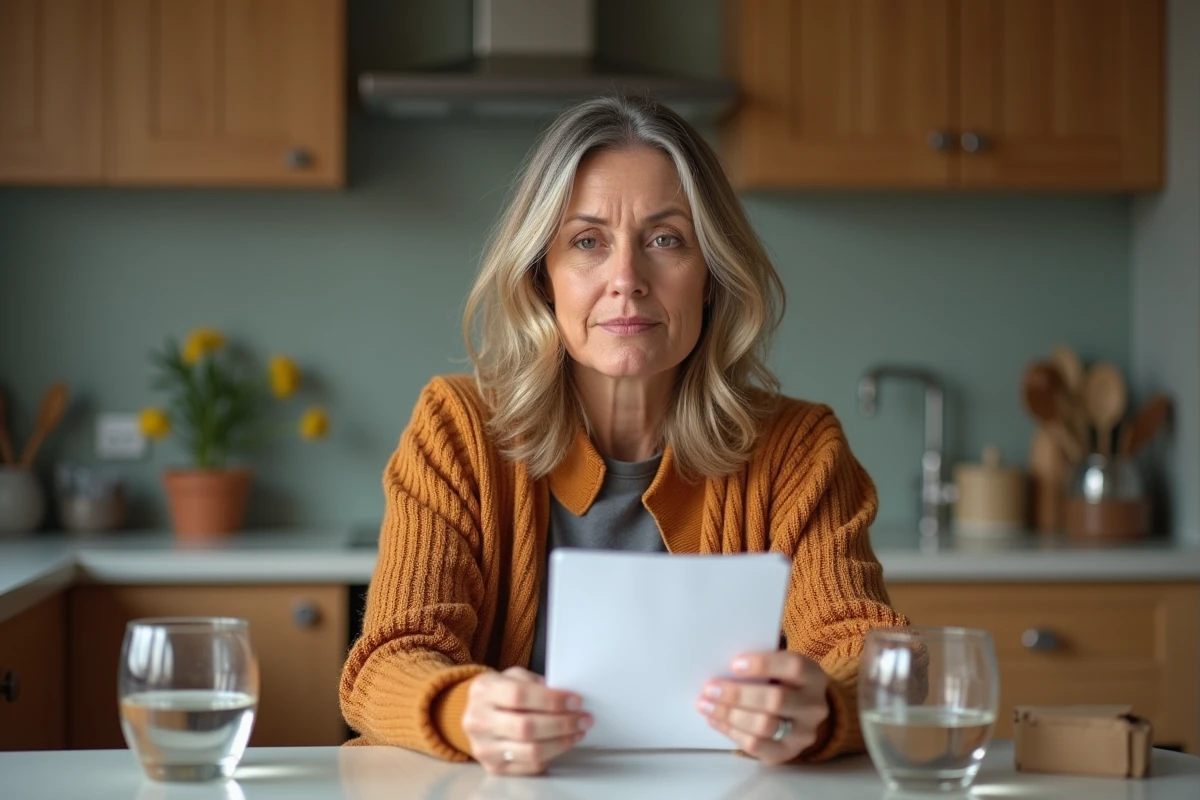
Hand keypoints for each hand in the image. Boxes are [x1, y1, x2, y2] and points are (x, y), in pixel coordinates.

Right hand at [463, 667, 591, 774]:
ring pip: (531, 751)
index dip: (551, 700)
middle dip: (562, 723)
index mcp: (484, 691)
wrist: (478, 713)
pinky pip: (531, 766)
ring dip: (562, 741)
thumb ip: (537, 684)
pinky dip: (553, 755)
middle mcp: (478, 720)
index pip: (519, 696)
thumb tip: (568, 700)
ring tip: (577, 731)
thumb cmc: (502, 692)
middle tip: (583, 718)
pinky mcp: (494, 767)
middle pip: (526, 727)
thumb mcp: (514, 676)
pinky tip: (563, 743)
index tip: (575, 701)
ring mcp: (484, 747)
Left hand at [696, 651, 830, 764]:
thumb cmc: (782, 682)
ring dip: (729, 715)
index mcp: (814, 676)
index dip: (764, 664)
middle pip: (776, 700)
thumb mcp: (782, 668)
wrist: (802, 714)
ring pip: (764, 726)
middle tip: (710, 688)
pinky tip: (715, 720)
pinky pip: (756, 746)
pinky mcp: (787, 753)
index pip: (794, 667)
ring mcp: (802, 733)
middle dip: (738, 694)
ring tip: (706, 705)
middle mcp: (814, 706)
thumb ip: (760, 665)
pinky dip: (731, 731)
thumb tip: (721, 665)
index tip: (734, 664)